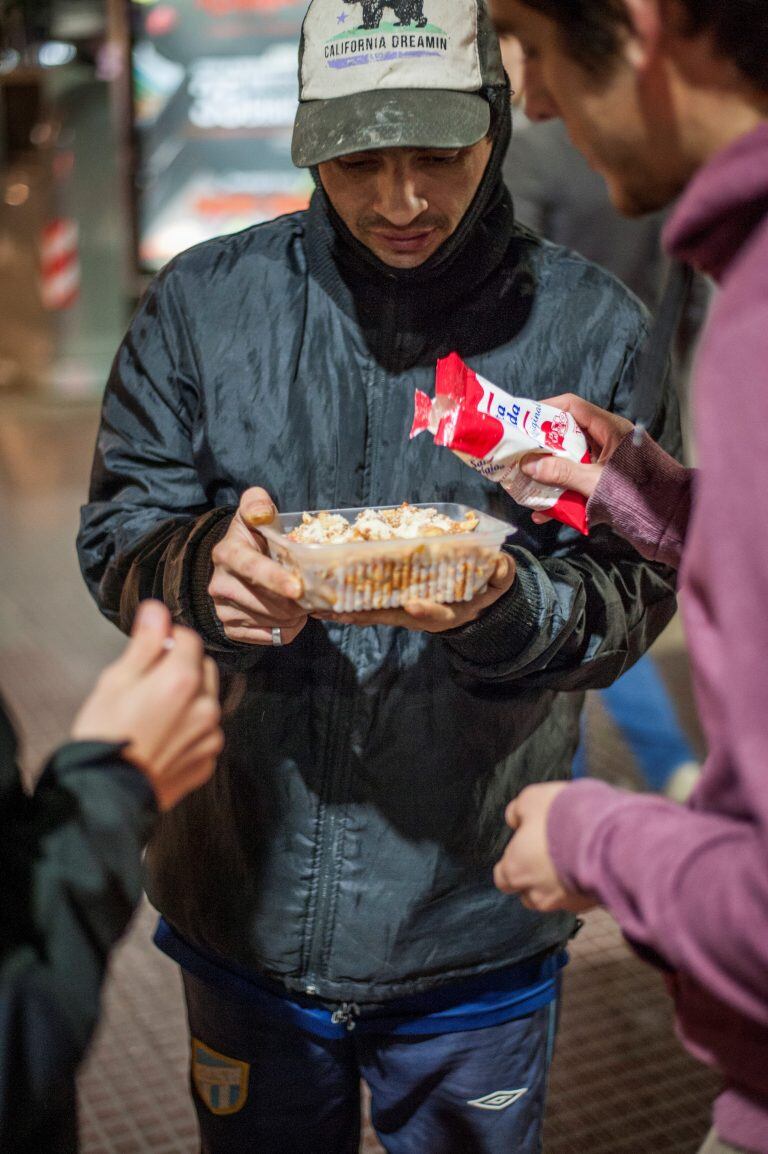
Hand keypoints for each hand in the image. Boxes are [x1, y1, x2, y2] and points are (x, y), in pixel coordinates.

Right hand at [71, 601, 223, 810]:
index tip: (151, 652)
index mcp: (182, 679)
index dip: (169, 640)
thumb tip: (158, 611)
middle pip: (204, 668)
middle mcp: (206, 706)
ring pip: (207, 701)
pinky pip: (205, 733)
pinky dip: (190, 730)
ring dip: (189, 700)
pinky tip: (162, 738)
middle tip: (149, 685)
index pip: (190, 638)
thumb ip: (145, 643)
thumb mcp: (116, 681)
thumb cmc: (105, 734)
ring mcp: (210, 736)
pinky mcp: (208, 761)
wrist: (106, 793)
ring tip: (154, 716)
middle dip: (183, 668)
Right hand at [209, 487, 307, 645]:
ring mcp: (222, 609)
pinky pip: (272, 637)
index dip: (274, 579)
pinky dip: (288, 628)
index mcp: (226, 553)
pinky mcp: (231, 629)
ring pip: (273, 620)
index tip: (297, 588)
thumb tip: (261, 510)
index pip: (251, 568)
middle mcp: (219, 583)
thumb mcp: (253, 511)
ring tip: (301, 599)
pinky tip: (289, 613)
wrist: (236, 562)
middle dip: (297, 600)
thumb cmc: (254, 535)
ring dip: (296, 613)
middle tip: (316, 591)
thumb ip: (257, 503)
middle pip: (268, 601)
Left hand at [313, 553, 515, 632]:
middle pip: (389, 616)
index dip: (426, 610)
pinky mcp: (391, 602)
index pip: (436, 614)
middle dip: (363, 614)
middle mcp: (419, 614)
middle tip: (336, 610)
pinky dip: (346, 602)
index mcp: (446, 612)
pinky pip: (367, 603)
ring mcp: (402, 610)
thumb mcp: (500, 580)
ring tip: (318, 605)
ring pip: (372, 612)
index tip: (415, 604)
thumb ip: (501, 573)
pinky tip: (324, 598)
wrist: (474, 598)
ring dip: (346, 610)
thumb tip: (499, 564)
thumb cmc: (485, 586)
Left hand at [493, 782, 596, 913]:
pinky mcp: (591, 904)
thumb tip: (515, 819)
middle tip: (548, 854)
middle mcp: (537, 893)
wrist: (610, 835)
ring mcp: (565, 902)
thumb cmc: (564, 817)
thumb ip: (518, 812)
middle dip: (534, 878)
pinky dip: (582, 884)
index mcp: (515, 870)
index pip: (503, 878)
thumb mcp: (531, 799)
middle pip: (528, 894)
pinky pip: (581, 897)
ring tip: (572, 859)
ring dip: (558, 884)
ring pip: (554, 898)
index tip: (522, 849)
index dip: (512, 864)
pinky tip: (589, 864)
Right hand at [520, 395, 632, 524]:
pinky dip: (561, 495)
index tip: (522, 419)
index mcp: (609, 429)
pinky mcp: (605, 484)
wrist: (668, 521)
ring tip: (525, 483)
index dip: (546, 409)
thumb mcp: (595, 481)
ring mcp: (606, 463)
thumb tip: (529, 465)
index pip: (573, 407)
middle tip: (518, 453)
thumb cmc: (639, 494)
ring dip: (548, 474)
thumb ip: (562, 472)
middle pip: (567, 435)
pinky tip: (543, 514)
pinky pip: (578, 483)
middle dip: (541, 447)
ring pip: (570, 461)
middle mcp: (608, 441)